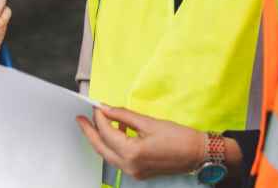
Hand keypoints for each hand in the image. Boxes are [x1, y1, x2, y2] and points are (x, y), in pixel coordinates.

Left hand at [76, 106, 204, 180]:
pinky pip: (119, 158)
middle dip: (89, 132)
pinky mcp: (138, 172)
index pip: (107, 132)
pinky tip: (117, 131)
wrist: (197, 153)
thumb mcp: (149, 122)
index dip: (100, 117)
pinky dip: (114, 145)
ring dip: (101, 139)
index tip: (96, 106)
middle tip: (81, 120)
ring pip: (108, 155)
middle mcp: (129, 166)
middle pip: (101, 148)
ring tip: (98, 122)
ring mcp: (133, 172)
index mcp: (132, 152)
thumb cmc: (178, 137)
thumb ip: (124, 116)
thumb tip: (106, 109)